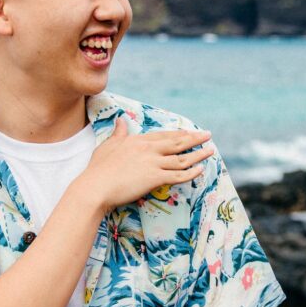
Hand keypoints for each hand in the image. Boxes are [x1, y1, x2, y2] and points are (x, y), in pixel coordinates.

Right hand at [83, 120, 215, 212]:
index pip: (163, 135)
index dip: (178, 133)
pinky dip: (190, 173)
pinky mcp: (154, 178)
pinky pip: (177, 175)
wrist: (95, 187)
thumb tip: (121, 120)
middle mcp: (148, 149)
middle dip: (194, 138)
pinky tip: (200, 170)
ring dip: (198, 154)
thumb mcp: (108, 146)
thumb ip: (118, 133)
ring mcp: (152, 163)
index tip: (189, 132)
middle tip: (208, 135)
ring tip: (210, 150)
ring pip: (181, 158)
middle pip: (177, 142)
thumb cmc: (98, 169)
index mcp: (138, 140)